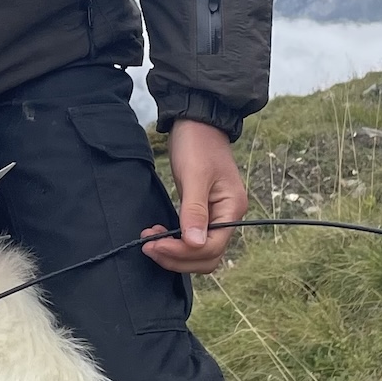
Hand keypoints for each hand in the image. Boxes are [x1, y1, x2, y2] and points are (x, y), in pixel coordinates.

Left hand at [144, 119, 244, 275]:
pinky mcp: (203, 214)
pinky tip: (158, 234)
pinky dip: (175, 243)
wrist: (197, 123)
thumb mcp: (194, 176)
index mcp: (232, 209)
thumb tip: (194, 244)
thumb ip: (194, 211)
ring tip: (150, 242)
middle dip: (177, 258)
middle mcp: (228, 217)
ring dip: (175, 253)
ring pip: (199, 252)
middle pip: (207, 257)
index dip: (183, 252)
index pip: (210, 247)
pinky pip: (192, 239)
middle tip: (149, 248)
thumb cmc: (197, 144)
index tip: (155, 245)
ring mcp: (216, 217)